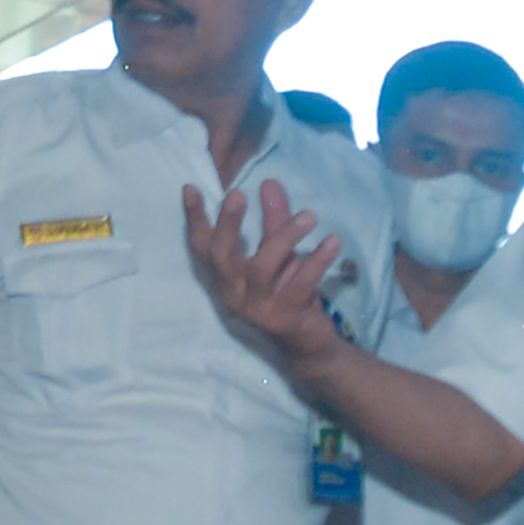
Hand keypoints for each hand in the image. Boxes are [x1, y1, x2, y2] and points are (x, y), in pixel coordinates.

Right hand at [182, 177, 351, 367]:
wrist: (308, 343)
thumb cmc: (289, 291)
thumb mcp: (280, 253)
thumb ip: (274, 220)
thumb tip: (270, 181)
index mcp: (226, 278)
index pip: (203, 247)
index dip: (195, 219)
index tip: (191, 187)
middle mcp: (234, 294)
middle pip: (222, 257)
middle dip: (228, 224)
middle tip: (238, 193)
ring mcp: (257, 308)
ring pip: (262, 267)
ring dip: (285, 237)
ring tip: (309, 216)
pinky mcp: (284, 317)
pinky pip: (300, 284)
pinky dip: (317, 261)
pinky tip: (333, 242)